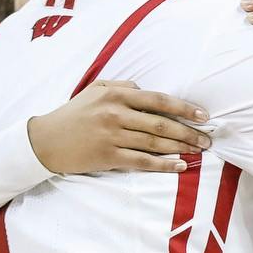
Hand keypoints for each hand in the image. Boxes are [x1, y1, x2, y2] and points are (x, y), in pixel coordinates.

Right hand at [27, 80, 209, 174]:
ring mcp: (111, 136)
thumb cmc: (73, 115)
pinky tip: (180, 166)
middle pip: (161, 124)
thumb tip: (146, 90)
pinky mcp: (108, 156)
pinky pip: (142, 161)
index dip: (184, 108)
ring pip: (155, 143)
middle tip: (208, 139)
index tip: (203, 116)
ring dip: (181, 148)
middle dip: (189, 132)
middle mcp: (115, 114)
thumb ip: (121, 86)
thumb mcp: (94, 91)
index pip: (158, 100)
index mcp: (115, 95)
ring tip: (199, 151)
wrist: (44, 140)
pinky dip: (163, 164)